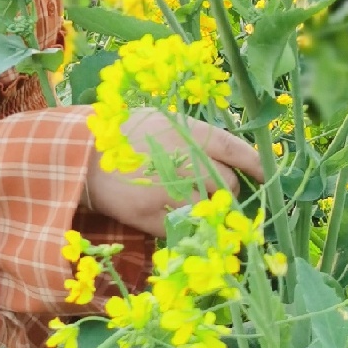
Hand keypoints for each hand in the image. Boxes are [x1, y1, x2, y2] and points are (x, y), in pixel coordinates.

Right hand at [83, 110, 263, 239]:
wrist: (82, 158)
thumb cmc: (121, 135)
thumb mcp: (160, 120)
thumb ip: (193, 136)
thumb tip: (223, 156)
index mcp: (192, 134)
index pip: (238, 152)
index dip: (256, 165)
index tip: (265, 175)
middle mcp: (191, 163)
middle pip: (228, 185)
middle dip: (224, 190)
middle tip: (209, 190)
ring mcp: (176, 193)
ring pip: (209, 209)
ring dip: (204, 209)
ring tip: (186, 201)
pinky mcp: (160, 218)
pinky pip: (186, 226)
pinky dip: (182, 224)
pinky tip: (167, 212)